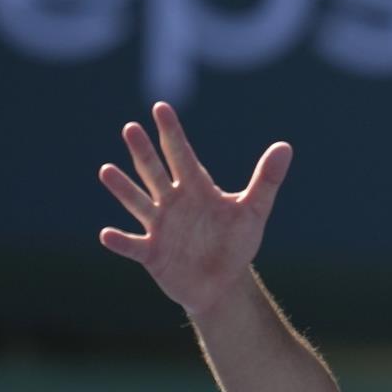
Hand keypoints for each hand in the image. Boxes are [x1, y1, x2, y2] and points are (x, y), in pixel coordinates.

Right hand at [98, 102, 291, 318]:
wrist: (223, 283)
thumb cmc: (237, 243)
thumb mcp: (254, 211)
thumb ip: (267, 179)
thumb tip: (285, 146)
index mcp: (197, 189)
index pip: (182, 156)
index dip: (172, 133)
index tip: (160, 107)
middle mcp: (173, 203)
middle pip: (155, 173)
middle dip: (144, 152)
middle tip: (130, 127)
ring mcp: (160, 227)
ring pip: (138, 203)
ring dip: (124, 189)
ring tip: (107, 171)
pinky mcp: (152, 253)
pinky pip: (133, 245)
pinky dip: (120, 241)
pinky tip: (107, 234)